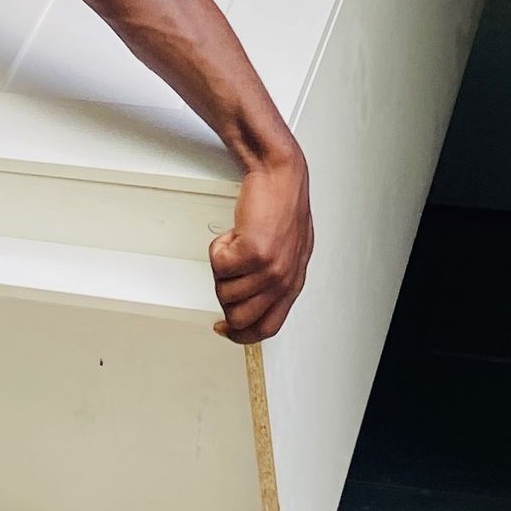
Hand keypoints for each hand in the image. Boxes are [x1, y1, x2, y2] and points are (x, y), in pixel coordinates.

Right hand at [209, 149, 312, 344]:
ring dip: (221, 267)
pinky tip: (233, 233)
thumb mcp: (287, 254)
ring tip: (235, 244)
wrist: (281, 177)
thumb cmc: (281, 209)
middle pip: (239, 317)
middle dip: (223, 296)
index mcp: (293, 285)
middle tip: (227, 272)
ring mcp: (269, 268)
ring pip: (223, 291)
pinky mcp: (252, 252)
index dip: (240, 334)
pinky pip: (217, 265)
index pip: (266, 328)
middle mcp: (283, 281)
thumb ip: (272, 282)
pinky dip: (217, 248)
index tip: (223, 327)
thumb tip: (247, 304)